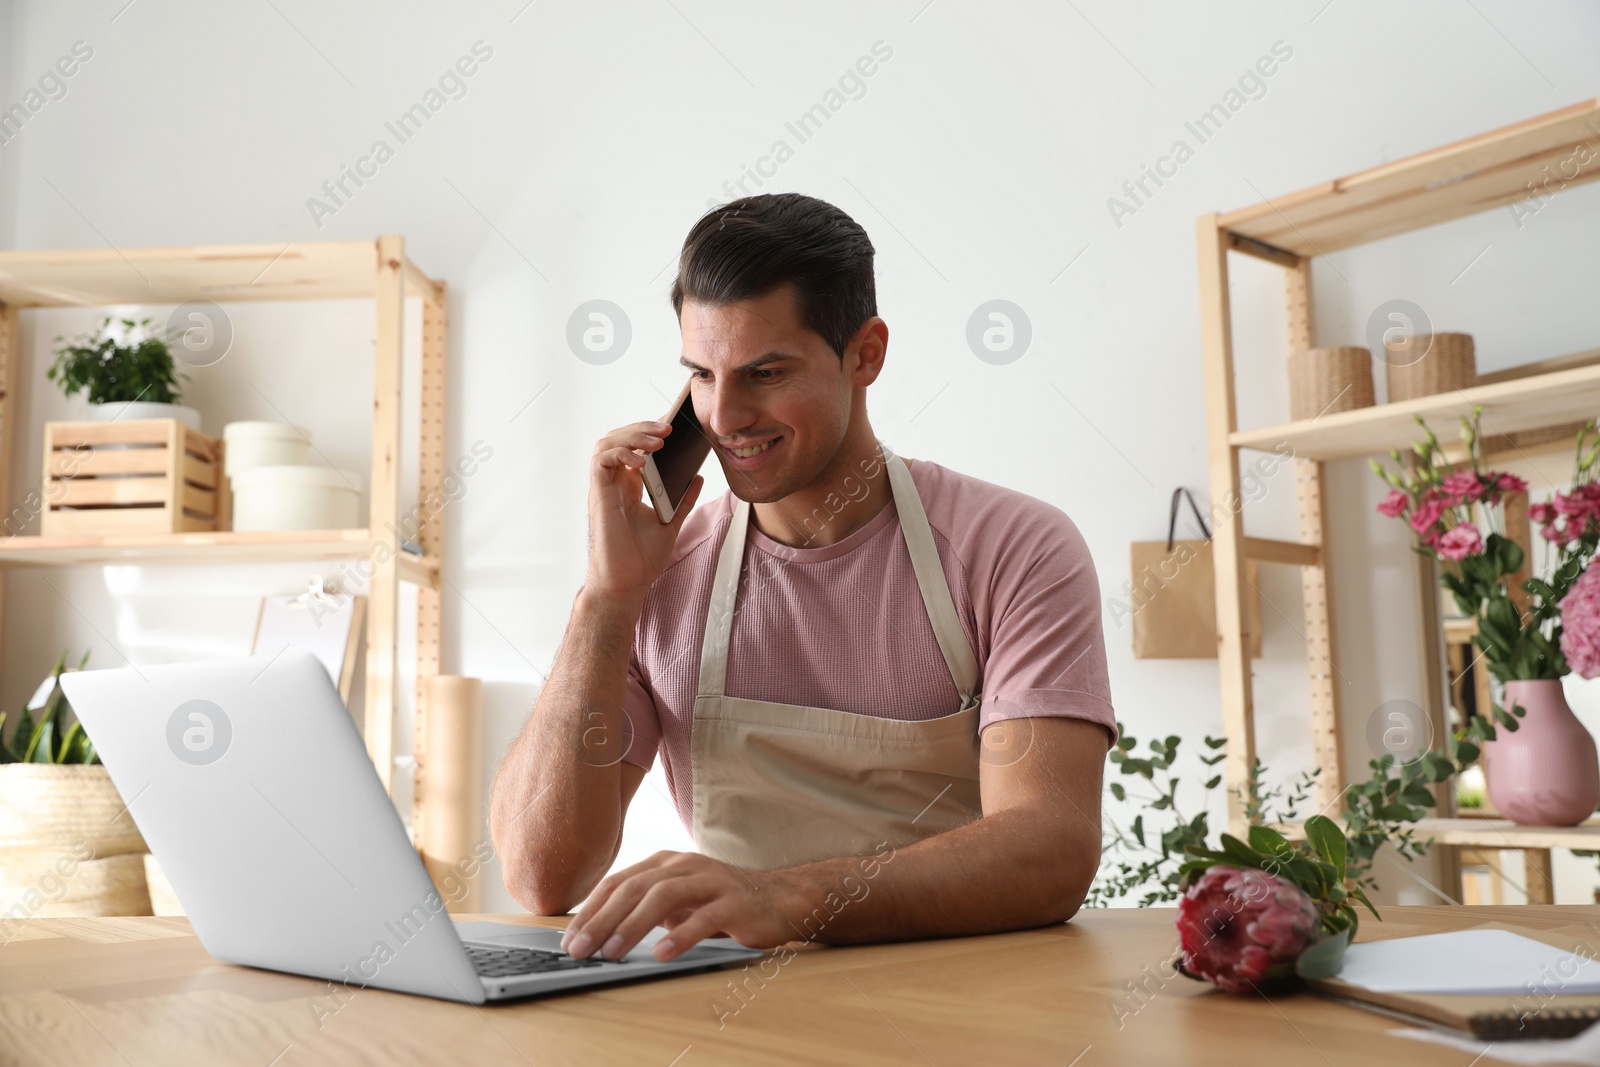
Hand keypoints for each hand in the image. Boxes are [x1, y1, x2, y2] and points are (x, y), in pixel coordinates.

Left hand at [559, 851, 799, 961]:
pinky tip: (662, 954)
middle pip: (635, 888)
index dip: (591, 910)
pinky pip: (704, 918)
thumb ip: (643, 909)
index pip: (618, 882)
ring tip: (612, 952)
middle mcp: (685, 865)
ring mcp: (712, 881)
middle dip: (603, 919)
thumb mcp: (677, 901)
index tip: (569, 939)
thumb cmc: (719, 903)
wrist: (779, 899)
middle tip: (581, 948)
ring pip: (664, 897)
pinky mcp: (736, 903)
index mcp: (666, 862)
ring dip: (633, 926)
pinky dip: (680, 935)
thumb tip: (596, 933)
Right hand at [587, 421, 704, 601]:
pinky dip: (621, 454)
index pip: (633, 447)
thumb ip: (682, 500)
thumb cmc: (641, 560)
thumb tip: (698, 477)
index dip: (648, 433)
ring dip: (632, 435)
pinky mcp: (598, 496)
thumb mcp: (671, 523)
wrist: (627, 585)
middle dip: (642, 428)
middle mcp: (614, 483)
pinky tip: (643, 461)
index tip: (672, 428)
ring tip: (658, 440)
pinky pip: (601, 461)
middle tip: (668, 429)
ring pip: (606, 443)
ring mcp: (604, 488)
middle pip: (618, 439)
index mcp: (628, 486)